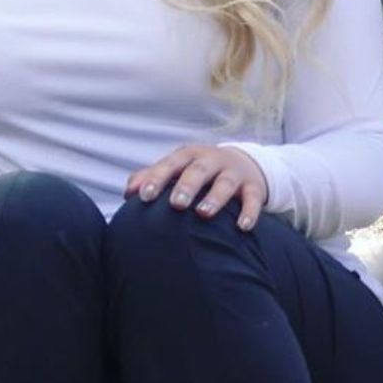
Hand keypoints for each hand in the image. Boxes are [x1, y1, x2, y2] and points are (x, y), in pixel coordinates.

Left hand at [126, 142, 270, 230]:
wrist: (244, 164)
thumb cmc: (200, 172)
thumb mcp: (178, 168)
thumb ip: (151, 177)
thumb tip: (128, 192)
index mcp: (189, 156)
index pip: (170, 164)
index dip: (157, 178)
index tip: (144, 196)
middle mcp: (212, 160)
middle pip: (198, 170)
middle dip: (187, 186)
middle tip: (176, 204)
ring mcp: (234, 173)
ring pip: (225, 182)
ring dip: (215, 197)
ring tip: (203, 213)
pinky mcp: (254, 186)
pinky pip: (254, 198)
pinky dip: (249, 212)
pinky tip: (243, 226)